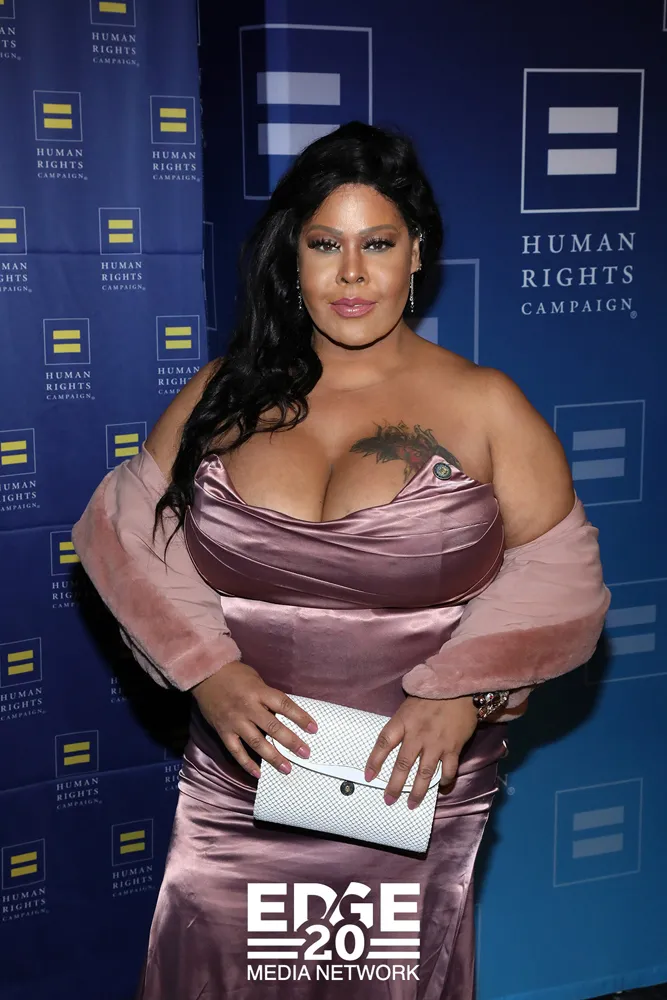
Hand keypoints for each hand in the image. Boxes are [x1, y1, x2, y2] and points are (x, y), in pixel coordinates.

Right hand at [192, 661, 317, 778]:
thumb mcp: (256, 680)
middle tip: (305, 753)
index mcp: (259, 692)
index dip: (300, 717)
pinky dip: (247, 764)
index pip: (284, 706)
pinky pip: (236, 751)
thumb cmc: (234, 674)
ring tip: (287, 768)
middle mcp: (248, 708)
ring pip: (257, 743)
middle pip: (273, 727)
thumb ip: (268, 697)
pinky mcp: (223, 731)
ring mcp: (235, 721)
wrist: (206, 674)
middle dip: (291, 742)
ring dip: (273, 757)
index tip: (313, 729)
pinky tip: (258, 773)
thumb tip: (284, 714)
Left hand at [364, 695, 477, 808]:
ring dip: (417, 791)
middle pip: (402, 764)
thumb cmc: (431, 696)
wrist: (458, 688)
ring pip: (424, 773)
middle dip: (394, 786)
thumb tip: (392, 743)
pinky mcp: (453, 747)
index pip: (383, 742)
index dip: (374, 761)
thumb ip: (402, 725)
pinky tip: (441, 787)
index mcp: (403, 721)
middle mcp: (417, 735)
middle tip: (389, 800)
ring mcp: (436, 743)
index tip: (368, 776)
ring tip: (412, 804)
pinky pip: (448, 770)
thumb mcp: (409, 706)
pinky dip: (444, 781)